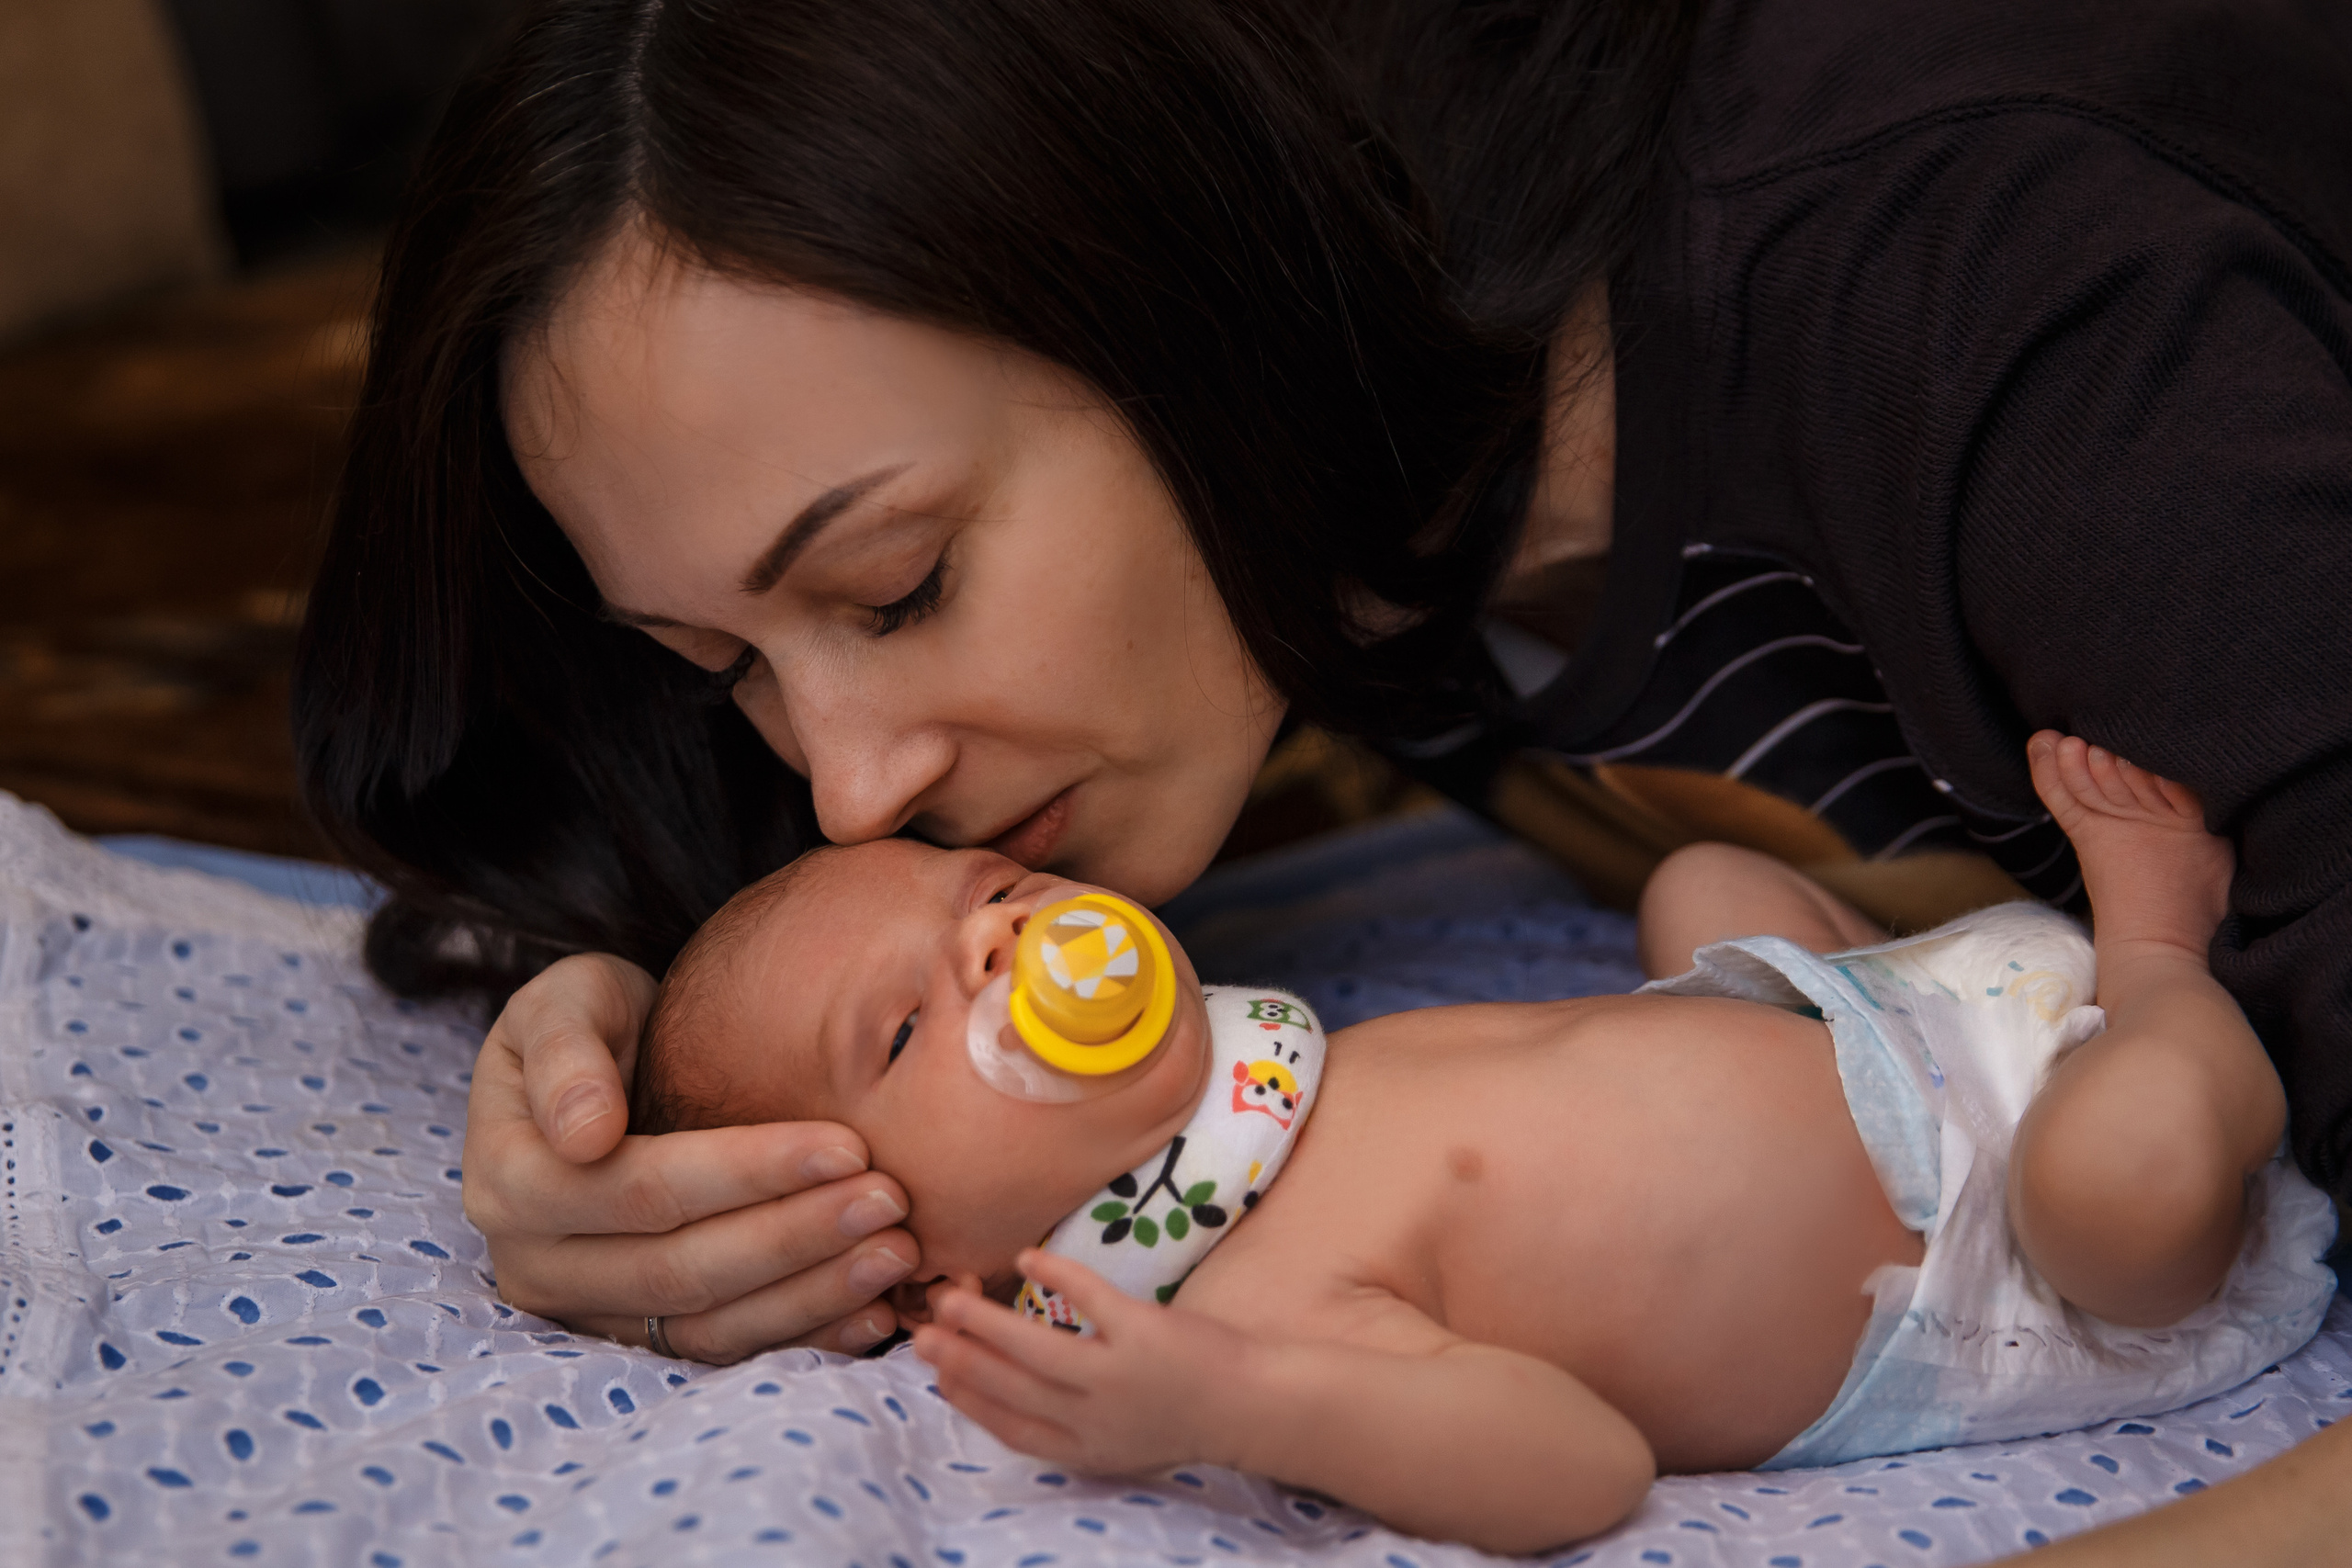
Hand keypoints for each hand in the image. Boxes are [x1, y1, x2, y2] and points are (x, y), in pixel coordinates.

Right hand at [462, 952, 919, 1361]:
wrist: (595, 1072)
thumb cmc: (587, 1023)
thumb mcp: (564, 1003)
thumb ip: (565, 1052)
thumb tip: (584, 1136)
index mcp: (511, 1181)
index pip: (643, 1190)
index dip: (747, 1173)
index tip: (848, 1144)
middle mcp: (538, 1264)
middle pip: (682, 1268)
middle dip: (797, 1236)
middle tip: (892, 1201)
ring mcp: (588, 1312)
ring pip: (708, 1323)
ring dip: (812, 1293)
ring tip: (900, 1253)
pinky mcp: (637, 1337)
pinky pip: (723, 1352)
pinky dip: (803, 1335)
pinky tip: (875, 1313)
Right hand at [912, 1249, 1242, 1473]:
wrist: (1253, 1406)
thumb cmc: (1182, 1413)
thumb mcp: (1119, 1436)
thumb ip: (1071, 1418)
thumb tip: (1015, 1382)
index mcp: (1084, 1448)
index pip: (1010, 1426)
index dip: (967, 1399)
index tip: (936, 1374)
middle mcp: (1093, 1418)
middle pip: (1010, 1387)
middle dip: (959, 1360)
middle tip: (921, 1334)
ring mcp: (1117, 1377)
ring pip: (1035, 1349)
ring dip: (986, 1323)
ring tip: (951, 1297)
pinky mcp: (1144, 1335)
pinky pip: (1089, 1299)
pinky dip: (1056, 1277)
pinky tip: (1027, 1258)